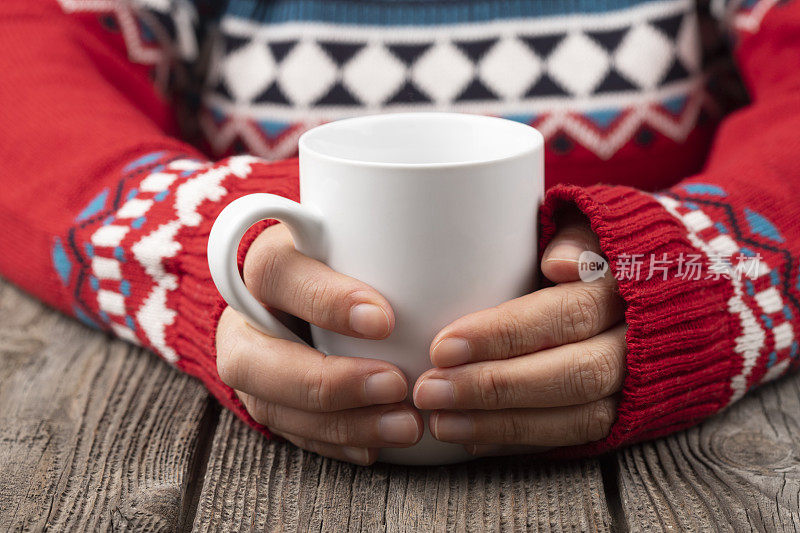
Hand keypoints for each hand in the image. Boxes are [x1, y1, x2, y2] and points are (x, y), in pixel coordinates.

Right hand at [216, 224, 422, 464]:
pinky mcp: (267, 400)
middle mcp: (247, 316)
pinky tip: (375, 448)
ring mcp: (252, 364)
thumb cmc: (355, 259)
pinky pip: (290, 432)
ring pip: (272, 404)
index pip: (277, 273)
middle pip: (257, 358)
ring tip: (403, 426)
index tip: (385, 320)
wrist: (320, 291)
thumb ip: (390, 240)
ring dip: (340, 423)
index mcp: (268, 263)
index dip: (324, 300)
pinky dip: (334, 443)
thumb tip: (463, 237)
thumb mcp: (365, 238)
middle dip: (329, 380)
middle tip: (396, 385)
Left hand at [413, 211, 625, 456]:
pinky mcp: (624, 416)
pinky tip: (471, 438)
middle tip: (430, 390)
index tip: (443, 346)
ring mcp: (636, 385)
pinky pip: (574, 438)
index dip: (504, 334)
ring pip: (577, 417)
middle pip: (573, 375)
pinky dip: (521, 441)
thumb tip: (559, 264)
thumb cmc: (602, 250)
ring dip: (502, 424)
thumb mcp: (593, 223)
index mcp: (627, 286)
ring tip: (441, 421)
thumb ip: (576, 234)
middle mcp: (638, 342)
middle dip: (495, 387)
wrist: (662, 292)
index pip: (567, 314)